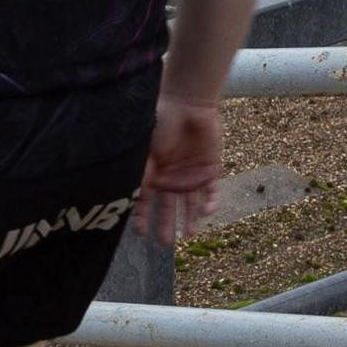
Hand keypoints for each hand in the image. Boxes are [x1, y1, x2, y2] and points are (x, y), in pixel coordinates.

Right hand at [135, 97, 221, 245]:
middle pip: (169, 206)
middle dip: (167, 224)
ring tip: (188, 235)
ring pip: (191, 204)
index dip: (142, 216)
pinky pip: (212, 192)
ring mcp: (192, 175)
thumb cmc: (161, 122)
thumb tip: (134, 197)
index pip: (146, 200)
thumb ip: (142, 173)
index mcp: (154, 173)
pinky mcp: (211, 170)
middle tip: (165, 243)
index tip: (140, 233)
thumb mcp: (146, 149)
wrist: (188, 104)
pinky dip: (210, 203)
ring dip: (190, 219)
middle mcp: (172, 178)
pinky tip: (206, 213)